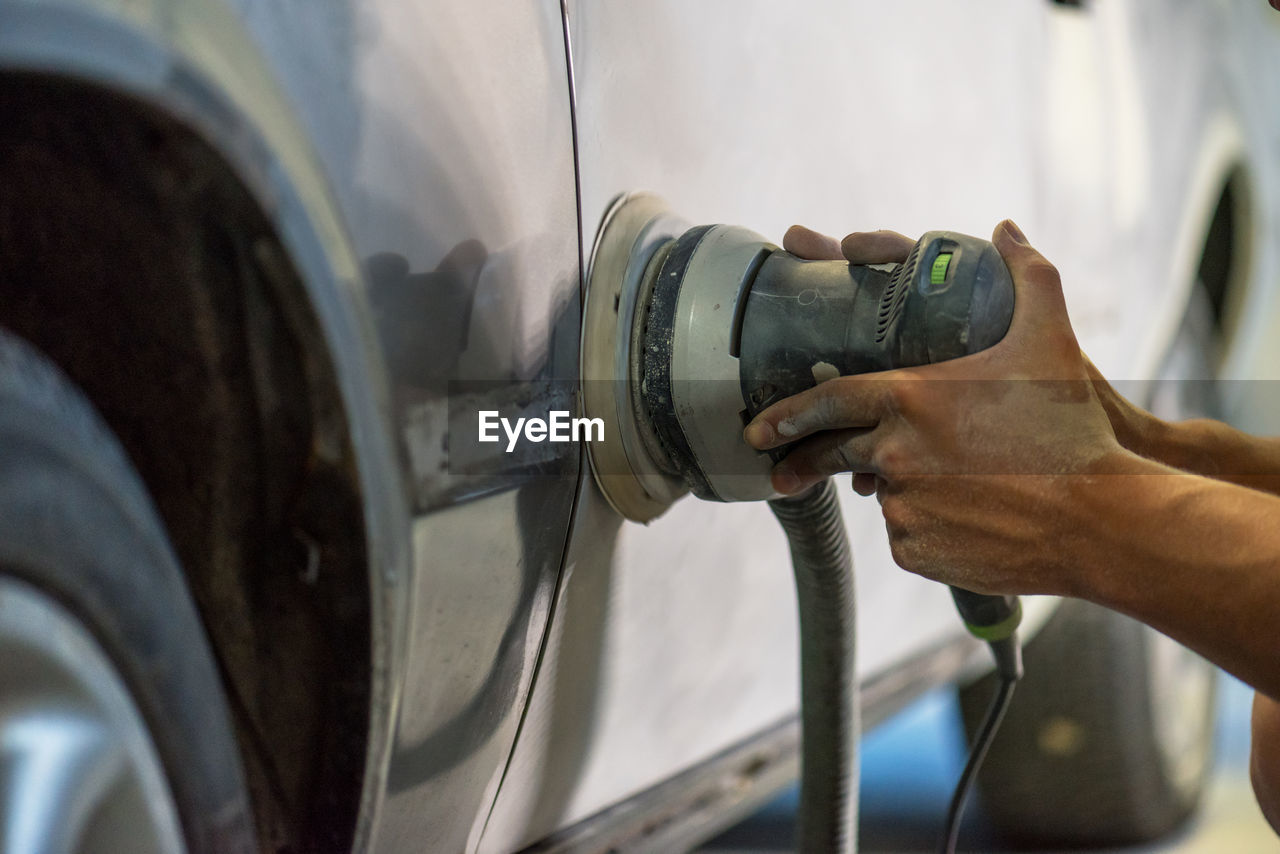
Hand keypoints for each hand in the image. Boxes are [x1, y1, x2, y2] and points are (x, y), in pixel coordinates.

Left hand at [744, 220, 1126, 593]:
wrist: (1101, 520)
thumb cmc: (1073, 428)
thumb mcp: (1051, 342)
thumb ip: (1028, 276)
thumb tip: (1010, 228)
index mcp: (910, 400)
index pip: (828, 401)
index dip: (788, 413)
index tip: (758, 427)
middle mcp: (895, 453)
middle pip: (832, 455)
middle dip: (802, 462)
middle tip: (783, 471)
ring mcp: (904, 506)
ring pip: (883, 497)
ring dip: (900, 490)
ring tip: (955, 488)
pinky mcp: (918, 551)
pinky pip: (909, 537)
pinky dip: (926, 528)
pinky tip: (969, 521)